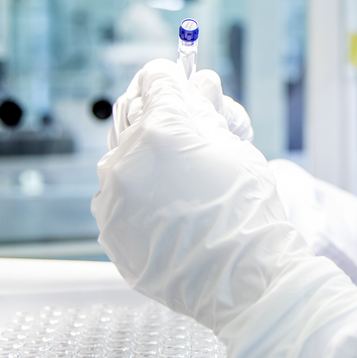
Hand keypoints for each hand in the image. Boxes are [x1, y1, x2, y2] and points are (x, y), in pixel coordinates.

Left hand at [93, 59, 299, 331]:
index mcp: (162, 129)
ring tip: (183, 181)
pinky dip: (138, 193)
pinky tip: (170, 209)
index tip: (184, 85)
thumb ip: (207, 112)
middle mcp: (126, 157)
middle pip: (133, 113)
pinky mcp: (108, 227)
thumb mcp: (237, 149)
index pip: (156, 78)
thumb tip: (198, 84)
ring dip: (146, 157)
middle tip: (189, 131)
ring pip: (121, 157)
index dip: (175, 78)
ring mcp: (112, 195)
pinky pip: (117, 195)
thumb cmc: (248, 213)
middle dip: (159, 116)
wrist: (241, 279)